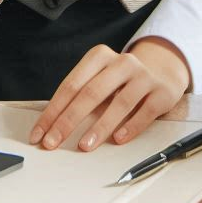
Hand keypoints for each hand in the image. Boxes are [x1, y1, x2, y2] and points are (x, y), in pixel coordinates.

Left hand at [29, 37, 190, 151]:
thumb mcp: (100, 79)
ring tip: (84, 146)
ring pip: (120, 102)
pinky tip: (118, 139)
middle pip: (91, 92)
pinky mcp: (162, 92)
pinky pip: (145, 111)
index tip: (39, 134)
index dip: (53, 111)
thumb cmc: (121, 82)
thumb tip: (51, 128)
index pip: (71, 85)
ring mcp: (143, 76)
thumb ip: (80, 97)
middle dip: (69, 120)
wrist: (162, 72)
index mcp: (100, 56)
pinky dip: (131, 126)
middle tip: (53, 142)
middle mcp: (122, 62)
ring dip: (100, 126)